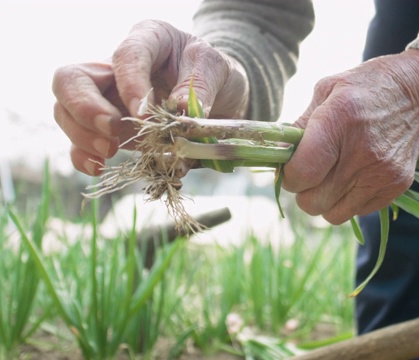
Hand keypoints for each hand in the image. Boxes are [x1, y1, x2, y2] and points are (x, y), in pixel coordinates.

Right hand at [52, 19, 248, 175]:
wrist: (220, 96)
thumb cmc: (214, 74)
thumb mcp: (216, 70)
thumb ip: (199, 87)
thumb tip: (178, 111)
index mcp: (147, 40)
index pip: (125, 56)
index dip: (130, 84)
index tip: (144, 114)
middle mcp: (116, 68)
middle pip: (72, 80)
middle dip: (85, 108)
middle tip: (111, 132)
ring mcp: (107, 99)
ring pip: (66, 111)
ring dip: (82, 135)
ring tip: (110, 152)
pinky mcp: (110, 128)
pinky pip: (81, 141)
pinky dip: (84, 156)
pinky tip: (99, 167)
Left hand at [282, 50, 418, 223]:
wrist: (415, 94)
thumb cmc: (362, 89)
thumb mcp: (325, 91)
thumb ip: (299, 126)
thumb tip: (276, 155)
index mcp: (340, 120)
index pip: (301, 174)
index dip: (289, 176)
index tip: (292, 166)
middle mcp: (363, 151)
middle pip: (313, 201)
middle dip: (304, 190)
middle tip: (312, 171)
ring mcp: (383, 173)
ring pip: (333, 214)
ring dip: (326, 199)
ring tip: (333, 175)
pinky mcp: (397, 186)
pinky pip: (356, 213)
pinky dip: (349, 200)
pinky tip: (355, 175)